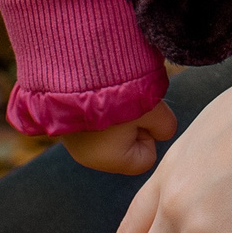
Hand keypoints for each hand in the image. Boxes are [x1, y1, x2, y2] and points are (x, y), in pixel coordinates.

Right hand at [60, 102, 177, 174]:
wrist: (73, 71)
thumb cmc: (118, 96)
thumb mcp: (154, 110)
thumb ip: (165, 126)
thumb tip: (162, 133)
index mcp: (111, 160)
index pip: (146, 158)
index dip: (149, 135)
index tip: (139, 117)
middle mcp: (89, 158)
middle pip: (128, 147)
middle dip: (132, 127)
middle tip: (125, 106)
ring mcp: (74, 144)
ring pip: (111, 135)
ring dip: (116, 118)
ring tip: (110, 98)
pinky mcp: (66, 126)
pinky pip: (93, 125)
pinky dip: (99, 112)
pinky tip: (97, 95)